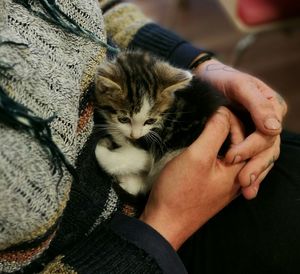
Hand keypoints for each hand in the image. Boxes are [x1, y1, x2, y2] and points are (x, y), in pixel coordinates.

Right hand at [140, 107, 244, 249]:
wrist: (165, 222)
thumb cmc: (180, 191)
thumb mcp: (197, 156)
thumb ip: (215, 132)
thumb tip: (224, 112)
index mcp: (241, 170)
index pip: (247, 134)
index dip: (231, 119)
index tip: (211, 113)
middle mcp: (239, 177)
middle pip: (244, 143)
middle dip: (230, 125)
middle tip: (212, 115)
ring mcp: (227, 183)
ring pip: (233, 151)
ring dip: (223, 136)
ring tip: (209, 125)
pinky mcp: (214, 185)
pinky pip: (224, 161)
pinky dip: (218, 147)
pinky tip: (207, 143)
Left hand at [194, 58, 286, 198]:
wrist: (206, 79)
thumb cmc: (221, 79)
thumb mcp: (239, 87)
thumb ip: (257, 105)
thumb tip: (275, 128)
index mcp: (271, 107)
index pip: (267, 133)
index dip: (251, 147)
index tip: (231, 158)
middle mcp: (268, 121)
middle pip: (267, 148)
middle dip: (255, 166)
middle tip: (242, 182)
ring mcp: (258, 131)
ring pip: (263, 156)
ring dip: (256, 174)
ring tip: (246, 192)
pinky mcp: (247, 138)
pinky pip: (253, 157)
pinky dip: (250, 171)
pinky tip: (245, 189)